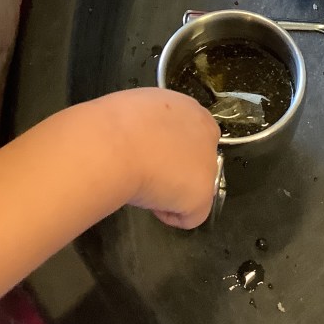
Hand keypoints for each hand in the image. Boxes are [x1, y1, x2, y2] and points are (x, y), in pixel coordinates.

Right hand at [102, 87, 220, 228]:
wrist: (115, 145)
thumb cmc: (115, 123)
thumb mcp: (135, 108)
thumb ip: (150, 121)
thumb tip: (141, 135)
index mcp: (190, 109)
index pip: (189, 134)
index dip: (168, 147)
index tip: (148, 153)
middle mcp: (207, 133)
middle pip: (196, 159)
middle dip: (175, 168)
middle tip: (146, 172)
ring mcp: (209, 165)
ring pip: (193, 186)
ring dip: (172, 190)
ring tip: (143, 186)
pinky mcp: (202, 194)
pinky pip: (190, 216)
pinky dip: (169, 215)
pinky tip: (149, 203)